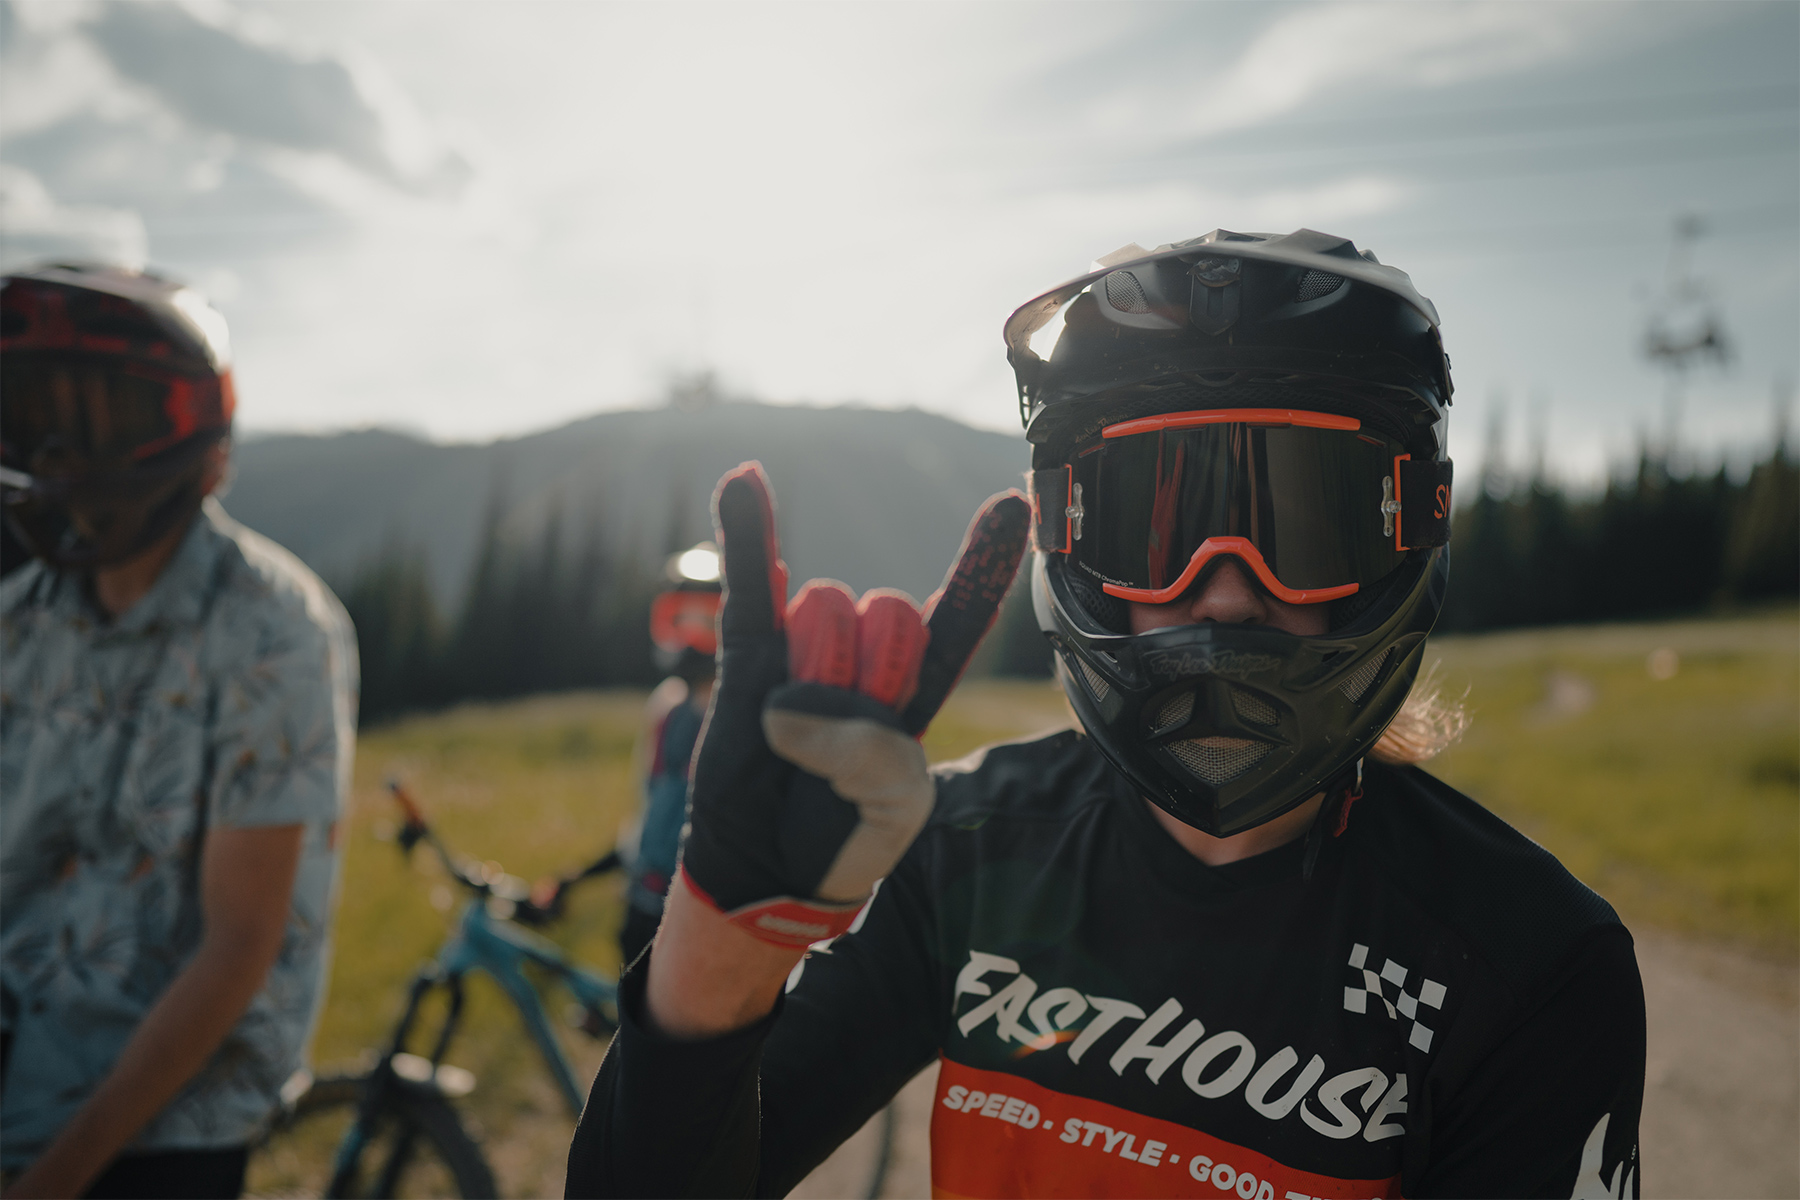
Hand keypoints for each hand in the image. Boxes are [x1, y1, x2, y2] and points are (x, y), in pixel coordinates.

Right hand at [677, 462, 1029, 946]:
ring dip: (812, 674)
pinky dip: (748, 534)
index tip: (1014, 503)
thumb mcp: (894, 807)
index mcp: (920, 684)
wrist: (771, 866)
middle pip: (888, 615)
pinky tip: (744, 483)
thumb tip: (787, 703)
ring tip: (793, 736)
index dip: (983, 563)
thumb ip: (870, 754)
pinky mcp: (749, 654)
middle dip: (869, 679)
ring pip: (827, 612)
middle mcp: (867, 654)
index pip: (960, 613)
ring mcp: (806, 648)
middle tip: (841, 746)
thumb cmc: (847, 833)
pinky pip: (751, 585)